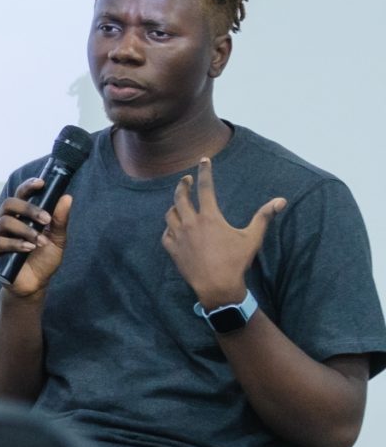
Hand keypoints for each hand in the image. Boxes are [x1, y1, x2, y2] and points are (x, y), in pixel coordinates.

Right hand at [0, 185, 74, 297]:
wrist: (35, 284)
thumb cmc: (43, 260)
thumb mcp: (57, 240)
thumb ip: (60, 220)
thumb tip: (67, 197)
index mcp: (20, 216)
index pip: (20, 195)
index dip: (28, 187)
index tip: (41, 183)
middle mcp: (6, 222)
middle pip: (9, 204)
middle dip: (28, 209)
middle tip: (45, 219)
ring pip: (4, 222)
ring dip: (25, 230)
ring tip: (40, 241)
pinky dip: (15, 244)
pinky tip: (28, 248)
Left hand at [162, 156, 280, 308]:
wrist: (218, 286)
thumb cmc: (236, 261)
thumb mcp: (252, 238)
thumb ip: (264, 217)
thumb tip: (280, 201)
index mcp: (210, 217)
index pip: (205, 187)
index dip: (205, 171)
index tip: (204, 160)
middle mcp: (191, 223)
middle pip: (180, 197)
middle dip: (183, 185)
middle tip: (186, 179)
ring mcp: (179, 236)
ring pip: (170, 214)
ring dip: (175, 206)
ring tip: (180, 204)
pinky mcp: (172, 249)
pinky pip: (166, 233)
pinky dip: (169, 228)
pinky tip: (174, 228)